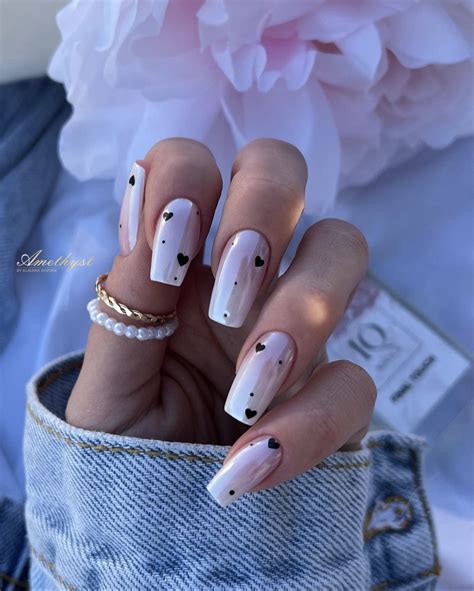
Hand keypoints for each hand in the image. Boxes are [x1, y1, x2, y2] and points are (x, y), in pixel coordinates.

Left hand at [67, 138, 375, 505]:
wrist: (157, 521)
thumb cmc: (125, 439)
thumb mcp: (108, 381)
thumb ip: (126, 307)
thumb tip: (153, 227)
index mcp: (179, 261)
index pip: (192, 164)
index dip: (185, 175)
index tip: (166, 240)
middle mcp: (244, 273)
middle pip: (283, 172)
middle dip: (264, 206)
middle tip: (227, 290)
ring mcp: (298, 324)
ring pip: (342, 248)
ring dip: (301, 310)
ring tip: (245, 389)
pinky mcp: (334, 392)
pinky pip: (354, 383)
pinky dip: (309, 422)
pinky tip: (250, 463)